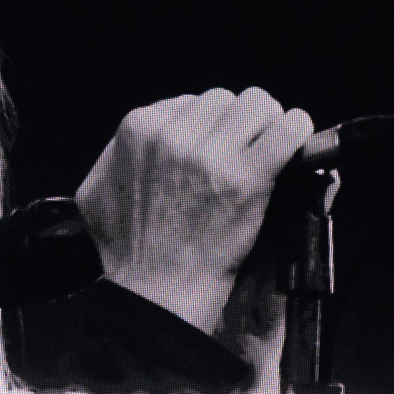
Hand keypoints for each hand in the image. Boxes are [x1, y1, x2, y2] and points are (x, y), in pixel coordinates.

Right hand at [76, 88, 314, 334]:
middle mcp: (175, 135)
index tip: (217, 146)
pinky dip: (297, 130)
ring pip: (257, 105)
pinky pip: (287, 130)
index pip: (190, 102)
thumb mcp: (96, 192)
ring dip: (268, 122)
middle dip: (238, 122)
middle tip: (246, 149)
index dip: (208, 125)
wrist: (155, 293)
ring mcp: (212, 155)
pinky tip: (296, 141)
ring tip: (271, 144)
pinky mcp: (247, 178)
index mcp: (139, 130)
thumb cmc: (125, 252)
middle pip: (225, 100)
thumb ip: (114, 154)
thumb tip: (140, 137)